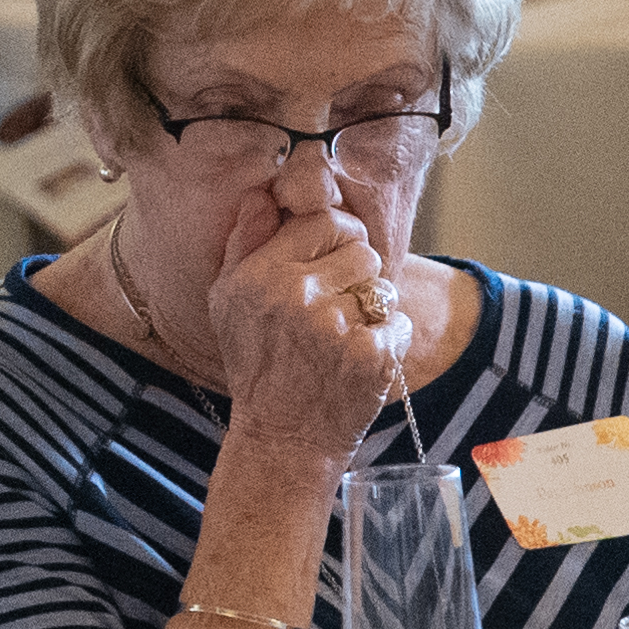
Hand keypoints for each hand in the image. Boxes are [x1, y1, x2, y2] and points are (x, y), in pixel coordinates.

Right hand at [200, 197, 418, 458]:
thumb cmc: (256, 363)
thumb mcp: (229, 300)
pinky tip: (358, 361)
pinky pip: (399, 322)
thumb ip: (246, 240)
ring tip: (341, 337)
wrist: (283, 439)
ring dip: (371, 308)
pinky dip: (387, 341)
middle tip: (334, 308)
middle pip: (362, 248)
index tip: (331, 260)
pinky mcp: (370, 356)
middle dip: (356, 274)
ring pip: (382, 286)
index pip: (324, 220)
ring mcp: (335, 327)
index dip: (337, 237)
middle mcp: (294, 296)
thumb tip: (265, 190)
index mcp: (259, 275)